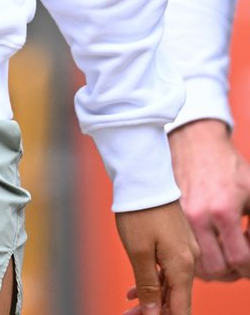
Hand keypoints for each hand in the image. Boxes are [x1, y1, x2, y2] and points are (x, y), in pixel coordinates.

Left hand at [116, 201, 195, 314]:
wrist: (143, 176)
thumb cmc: (139, 212)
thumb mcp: (138, 252)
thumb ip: (148, 285)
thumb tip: (153, 313)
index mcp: (182, 266)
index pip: (180, 309)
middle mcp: (188, 260)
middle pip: (175, 298)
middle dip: (154, 310)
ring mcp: (184, 249)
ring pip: (170, 284)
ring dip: (152, 297)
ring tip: (129, 306)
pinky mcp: (177, 240)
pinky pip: (168, 269)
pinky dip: (153, 281)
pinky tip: (135, 288)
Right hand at [170, 119, 249, 280]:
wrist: (195, 142)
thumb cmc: (228, 166)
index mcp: (223, 210)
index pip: (239, 260)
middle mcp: (198, 216)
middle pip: (216, 269)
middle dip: (234, 271)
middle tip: (242, 255)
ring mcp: (181, 217)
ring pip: (197, 264)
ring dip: (216, 267)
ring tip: (226, 252)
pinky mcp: (171, 215)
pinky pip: (184, 249)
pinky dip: (199, 256)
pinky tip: (210, 244)